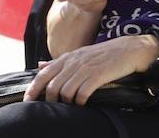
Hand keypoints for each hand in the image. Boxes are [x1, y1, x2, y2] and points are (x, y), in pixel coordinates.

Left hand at [24, 35, 157, 104]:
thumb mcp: (80, 54)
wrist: (130, 49)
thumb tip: (39, 66)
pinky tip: (83, 103)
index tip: (27, 101)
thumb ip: (59, 62)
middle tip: (54, 109)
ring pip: (65, 91)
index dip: (33, 89)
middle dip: (50, 101)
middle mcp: (74, 62)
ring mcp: (86, 68)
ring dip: (66, 102)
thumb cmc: (104, 54)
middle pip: (52, 86)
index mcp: (68, 57)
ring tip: (71, 106)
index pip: (43, 74)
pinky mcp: (98, 75)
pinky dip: (80, 101)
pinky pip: (82, 93)